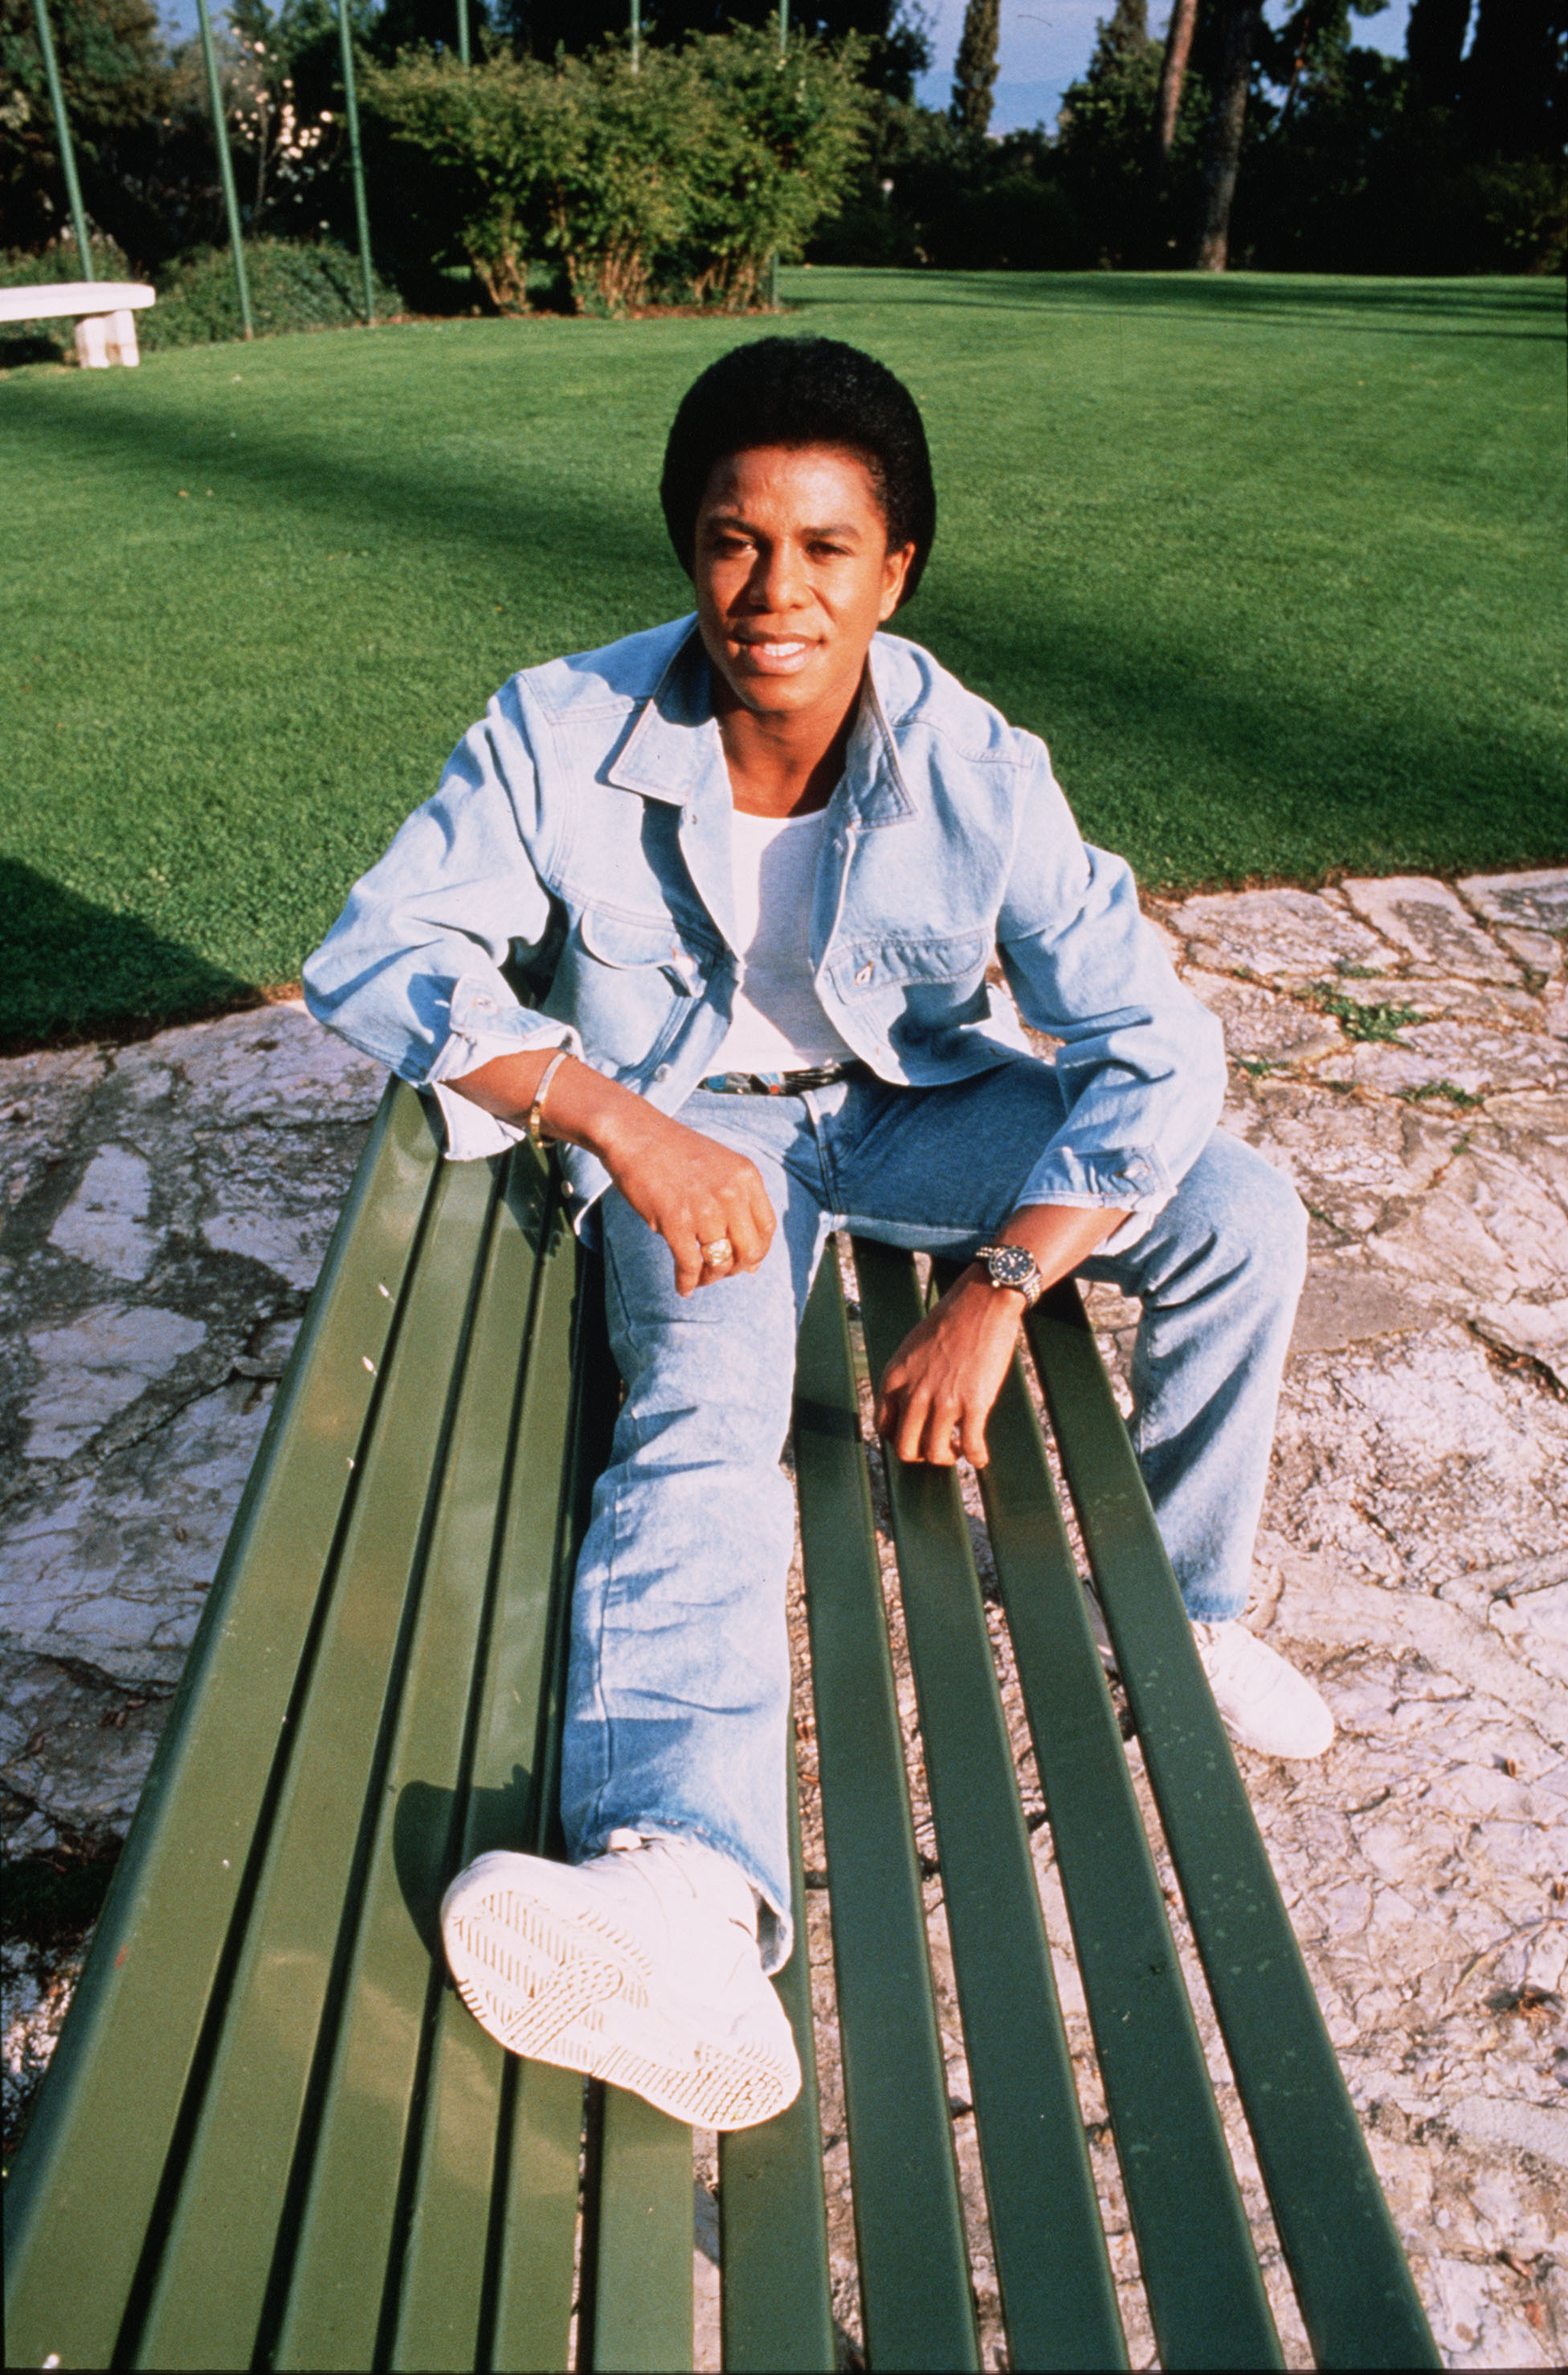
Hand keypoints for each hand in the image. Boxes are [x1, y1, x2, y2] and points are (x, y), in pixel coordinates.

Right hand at [599, 1102, 776, 1296]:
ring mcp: (704, 1208)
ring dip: (710, 1277)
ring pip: (720, 1262)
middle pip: (749, 1251)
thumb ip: (738, 1204)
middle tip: (720, 1271)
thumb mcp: (720, 1167)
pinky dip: (687, 1282)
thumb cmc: (674, 1152)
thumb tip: (751, 1262)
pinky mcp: (676, 1221)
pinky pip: (690, 1265)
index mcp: (746, 1176)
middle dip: (736, 1268)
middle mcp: (731, 1193)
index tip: (744, 1260)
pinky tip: (683, 1287)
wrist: (635, 1135)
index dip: (758, 1251)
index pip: (767, 1228)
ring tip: (699, 1278)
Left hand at [875, 1268, 1021, 1467]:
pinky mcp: (974, 1404)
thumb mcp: (911, 1348)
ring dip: (947, 1459)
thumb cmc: (949, 1321)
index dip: (899, 1439)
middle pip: (906, 1449)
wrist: (981, 1303)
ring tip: (958, 1450)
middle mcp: (914, 1393)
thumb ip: (906, 1378)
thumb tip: (911, 1404)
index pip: (883, 1427)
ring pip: (936, 1453)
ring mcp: (944, 1400)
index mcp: (894, 1378)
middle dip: (921, 1456)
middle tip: (936, 1449)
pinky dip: (976, 1458)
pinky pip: (971, 1446)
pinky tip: (981, 1458)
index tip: (915, 1438)